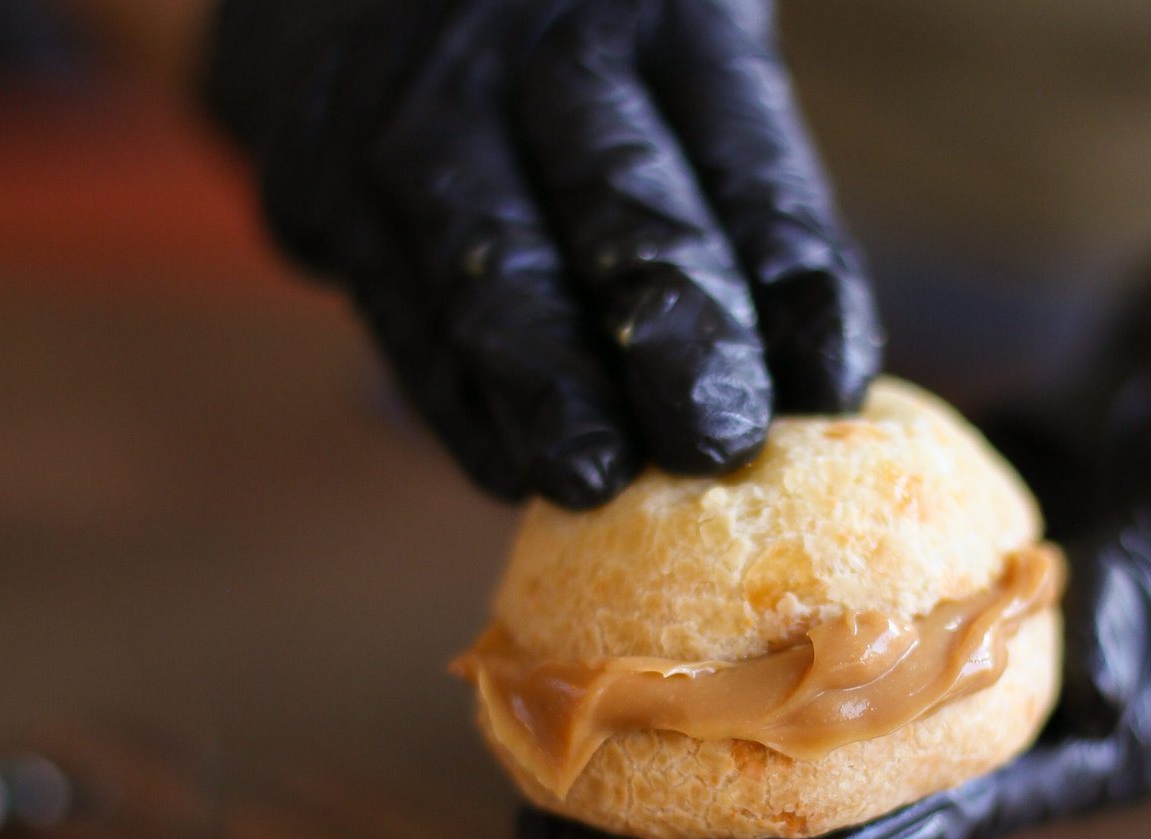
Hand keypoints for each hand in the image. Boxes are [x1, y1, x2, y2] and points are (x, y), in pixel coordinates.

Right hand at [203, 0, 880, 504]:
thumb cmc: (566, 61)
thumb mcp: (665, 70)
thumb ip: (725, 199)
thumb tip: (807, 387)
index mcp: (661, 11)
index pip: (744, 155)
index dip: (791, 277)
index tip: (832, 386)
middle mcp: (533, 42)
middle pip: (618, 199)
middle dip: (671, 330)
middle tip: (716, 440)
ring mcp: (414, 106)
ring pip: (492, 268)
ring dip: (547, 387)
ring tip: (593, 480)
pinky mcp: (318, 176)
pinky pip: (399, 311)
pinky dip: (456, 404)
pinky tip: (504, 470)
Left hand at [518, 263, 1150, 838]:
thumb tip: (1102, 675)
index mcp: (1055, 746)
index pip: (933, 824)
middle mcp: (961, 713)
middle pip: (812, 802)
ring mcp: (905, 641)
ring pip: (760, 718)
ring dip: (644, 755)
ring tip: (525, 783)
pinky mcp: (865, 566)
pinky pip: (759, 603)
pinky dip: (676, 622)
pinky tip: (578, 628)